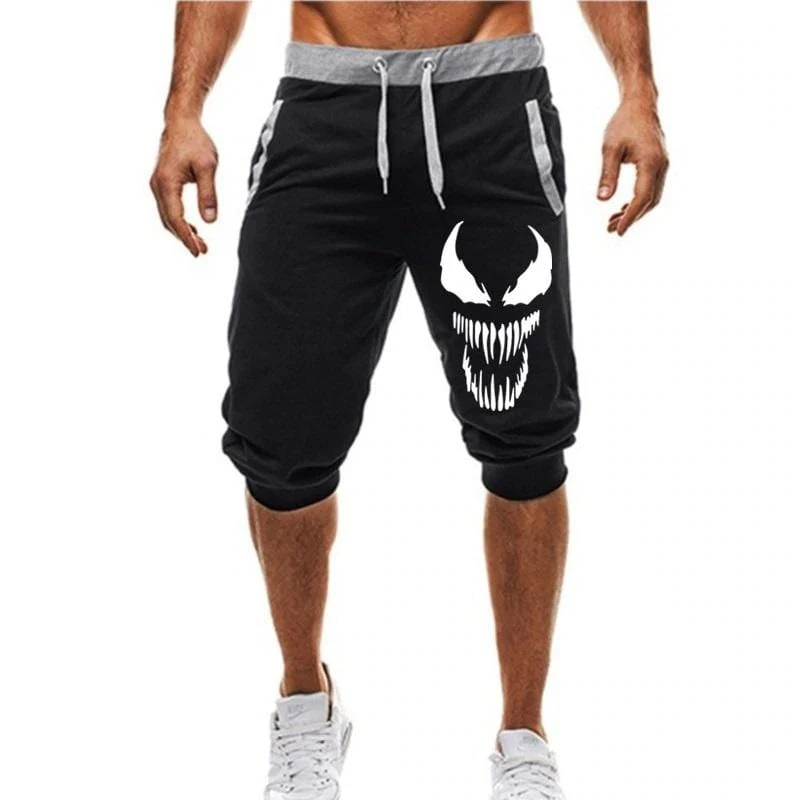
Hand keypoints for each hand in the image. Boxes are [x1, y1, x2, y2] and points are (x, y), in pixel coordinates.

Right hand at [150, 119, 217, 256]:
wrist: (181, 123)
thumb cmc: (196, 142)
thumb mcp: (207, 168)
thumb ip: (208, 194)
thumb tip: (210, 221)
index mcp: (166, 184)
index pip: (176, 219)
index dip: (186, 238)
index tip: (198, 252)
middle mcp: (157, 186)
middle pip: (169, 221)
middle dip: (185, 238)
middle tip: (202, 252)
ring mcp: (157, 185)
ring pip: (167, 216)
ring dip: (182, 232)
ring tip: (200, 244)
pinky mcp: (161, 183)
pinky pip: (168, 208)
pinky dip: (179, 221)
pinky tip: (193, 228)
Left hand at [598, 99, 668, 235]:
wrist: (640, 104)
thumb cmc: (624, 123)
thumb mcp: (610, 149)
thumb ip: (607, 175)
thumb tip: (602, 200)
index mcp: (650, 163)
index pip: (641, 198)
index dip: (630, 217)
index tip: (618, 231)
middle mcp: (661, 166)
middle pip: (649, 202)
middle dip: (631, 218)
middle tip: (611, 229)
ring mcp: (663, 165)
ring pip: (652, 197)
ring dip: (635, 212)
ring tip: (613, 221)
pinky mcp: (660, 164)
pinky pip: (652, 189)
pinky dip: (639, 201)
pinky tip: (623, 207)